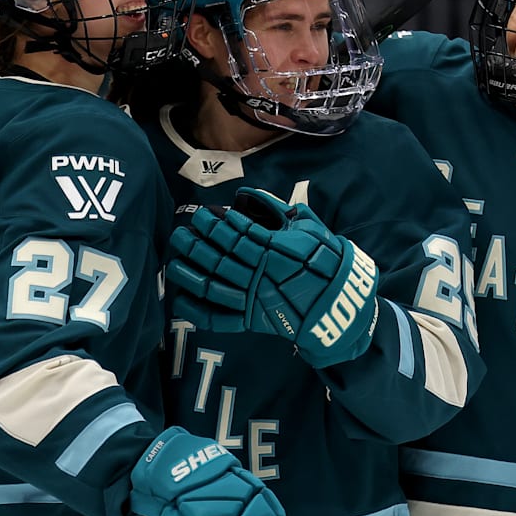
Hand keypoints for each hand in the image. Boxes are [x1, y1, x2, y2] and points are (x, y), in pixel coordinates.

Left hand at [167, 188, 379, 367]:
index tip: (202, 215)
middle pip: (223, 259)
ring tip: (174, 261)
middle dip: (198, 245)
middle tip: (179, 233)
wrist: (341, 304)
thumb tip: (251, 194)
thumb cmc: (327, 262)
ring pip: (217, 286)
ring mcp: (256, 301)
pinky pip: (222, 319)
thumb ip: (279, 211)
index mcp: (276, 252)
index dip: (218, 226)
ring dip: (192, 274)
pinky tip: (182, 301)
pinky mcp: (255, 321)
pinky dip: (201, 312)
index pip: (240, 236)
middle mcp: (262, 276)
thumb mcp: (309, 230)